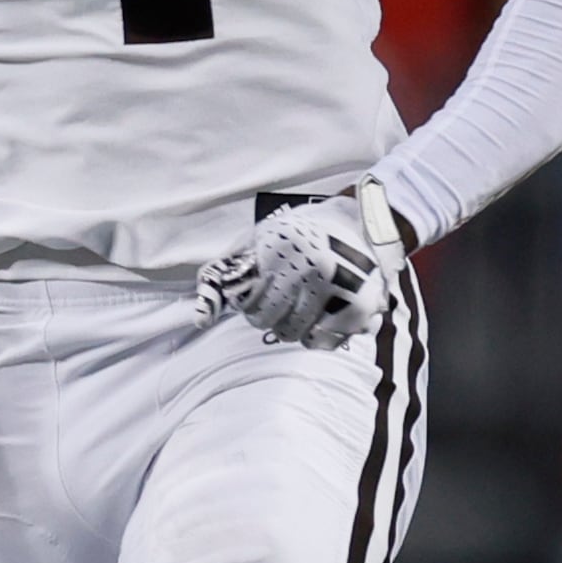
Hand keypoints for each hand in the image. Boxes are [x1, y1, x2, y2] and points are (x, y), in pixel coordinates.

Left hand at [197, 181, 405, 349]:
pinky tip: (320, 317)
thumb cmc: (297, 234)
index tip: (257, 291)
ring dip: (292, 326)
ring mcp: (337, 288)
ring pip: (294, 335)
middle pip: (267, 322)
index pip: (246, 304)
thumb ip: (222, 274)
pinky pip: (326, 341)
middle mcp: (308, 269)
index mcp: (278, 251)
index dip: (247, 302)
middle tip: (280, 298)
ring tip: (301, 304)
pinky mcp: (360, 305)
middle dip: (267, 315)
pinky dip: (318, 336)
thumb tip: (201, 319)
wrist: (360, 222)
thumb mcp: (255, 240)